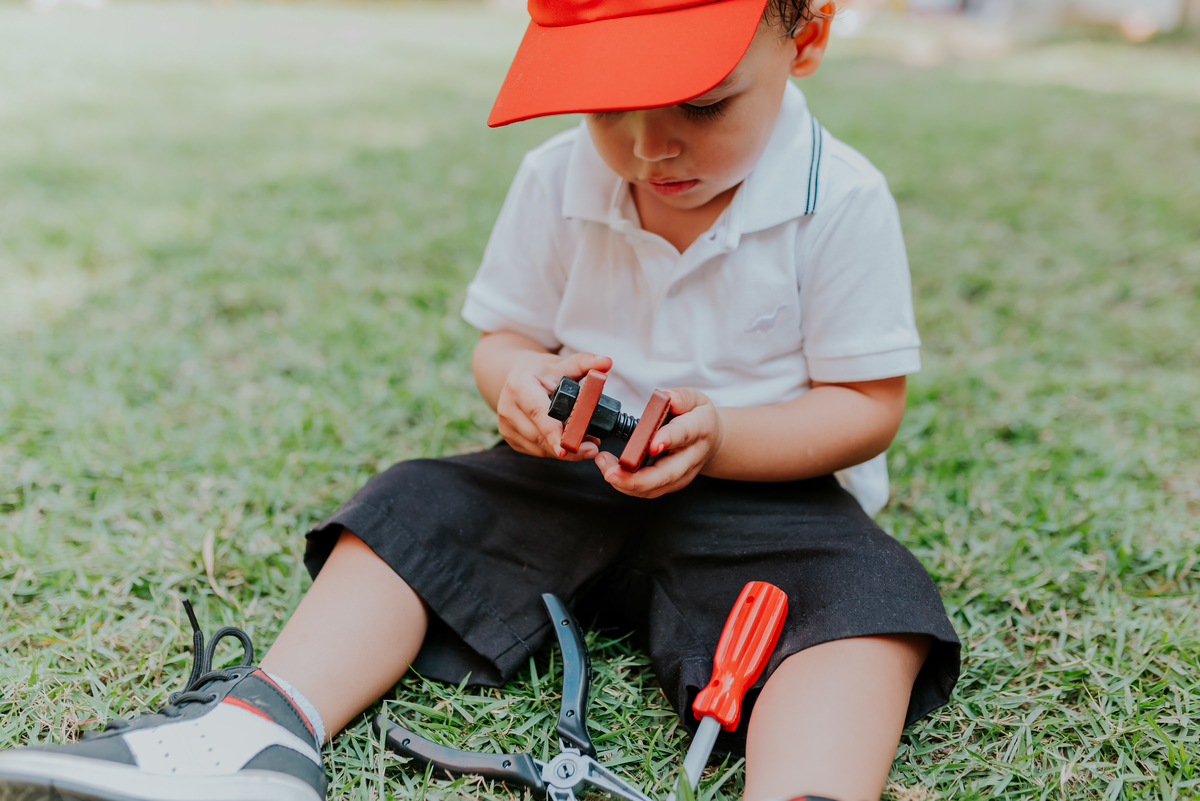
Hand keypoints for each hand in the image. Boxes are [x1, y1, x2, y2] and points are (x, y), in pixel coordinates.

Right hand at [496, 351, 612, 460]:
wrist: (515, 376)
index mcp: (519, 386)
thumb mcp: (561, 363)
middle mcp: (508, 408)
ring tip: (587, 445)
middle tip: (593, 448)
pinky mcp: (510, 438)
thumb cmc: (540, 370)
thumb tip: (606, 362)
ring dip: (564, 451)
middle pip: (540, 436)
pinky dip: (554, 451)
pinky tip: (570, 445)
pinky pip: (536, 451)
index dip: (553, 433)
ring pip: (539, 448)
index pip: (538, 413)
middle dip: (568, 447)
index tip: (566, 448)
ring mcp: (506, 426)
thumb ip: (585, 363)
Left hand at [594, 388, 723, 498]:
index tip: (651, 445)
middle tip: (609, 472)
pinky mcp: (670, 484)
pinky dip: (627, 486)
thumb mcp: (695, 399)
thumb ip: (681, 397)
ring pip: (654, 488)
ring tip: (604, 465)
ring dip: (625, 483)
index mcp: (699, 429)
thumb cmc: (697, 417)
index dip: (667, 439)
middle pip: (666, 474)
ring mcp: (681, 475)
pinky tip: (611, 471)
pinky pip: (648, 491)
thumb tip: (666, 398)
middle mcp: (691, 458)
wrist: (711, 441)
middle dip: (635, 478)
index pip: (683, 435)